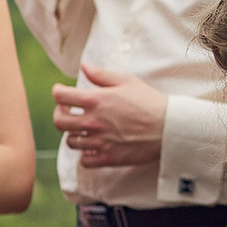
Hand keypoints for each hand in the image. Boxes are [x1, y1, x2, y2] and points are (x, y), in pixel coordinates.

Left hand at [53, 63, 167, 169]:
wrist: (168, 127)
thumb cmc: (150, 102)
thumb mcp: (127, 82)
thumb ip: (101, 75)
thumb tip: (84, 67)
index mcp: (95, 100)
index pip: (61, 96)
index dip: (58, 93)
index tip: (62, 93)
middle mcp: (93, 121)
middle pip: (59, 121)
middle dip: (60, 115)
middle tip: (67, 112)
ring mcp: (99, 141)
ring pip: (70, 142)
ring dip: (74, 134)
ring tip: (83, 130)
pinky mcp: (108, 158)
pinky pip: (85, 160)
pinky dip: (86, 154)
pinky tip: (93, 146)